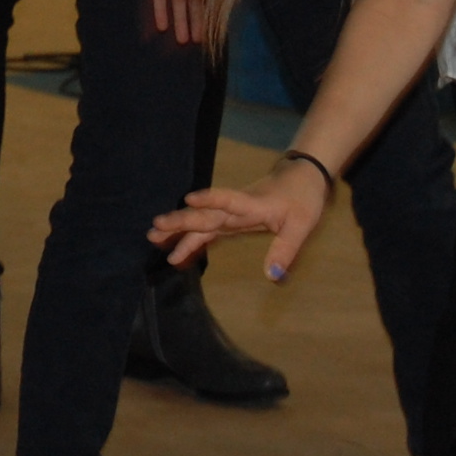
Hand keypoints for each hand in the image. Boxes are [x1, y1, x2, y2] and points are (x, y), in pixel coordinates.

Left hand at [134, 0, 215, 44]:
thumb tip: (241, 1)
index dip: (215, 15)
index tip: (221, 32)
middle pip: (196, 6)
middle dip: (198, 24)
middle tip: (200, 43)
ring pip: (178, 5)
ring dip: (180, 22)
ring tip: (183, 41)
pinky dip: (160, 11)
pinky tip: (162, 27)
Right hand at [146, 152, 334, 281]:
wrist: (301, 178)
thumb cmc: (303, 199)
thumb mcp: (301, 226)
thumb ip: (285, 251)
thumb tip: (271, 277)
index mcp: (252, 206)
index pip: (228, 200)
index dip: (209, 200)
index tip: (188, 200)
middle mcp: (236, 208)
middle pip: (206, 214)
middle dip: (181, 221)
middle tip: (154, 228)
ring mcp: (232, 213)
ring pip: (201, 221)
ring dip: (179, 228)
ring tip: (153, 236)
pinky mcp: (232, 218)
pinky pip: (208, 228)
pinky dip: (192, 237)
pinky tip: (175, 246)